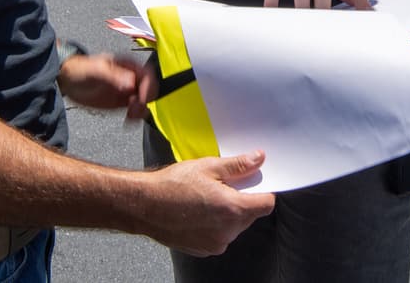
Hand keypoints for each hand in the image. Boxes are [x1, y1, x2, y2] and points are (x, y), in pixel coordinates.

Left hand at [58, 52, 155, 117]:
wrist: (68, 80)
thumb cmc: (81, 69)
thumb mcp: (97, 70)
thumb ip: (113, 76)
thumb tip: (131, 83)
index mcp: (127, 65)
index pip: (147, 75)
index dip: (148, 87)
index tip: (141, 98)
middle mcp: (130, 77)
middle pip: (149, 89)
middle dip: (145, 100)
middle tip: (134, 108)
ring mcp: (127, 90)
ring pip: (145, 101)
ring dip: (142, 110)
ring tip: (130, 115)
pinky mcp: (121, 102)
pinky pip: (136, 109)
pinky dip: (136, 116)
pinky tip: (129, 119)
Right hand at [141, 151, 275, 255]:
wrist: (143, 206)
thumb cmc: (171, 185)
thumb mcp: (208, 167)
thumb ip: (238, 166)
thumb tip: (258, 159)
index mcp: (232, 209)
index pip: (266, 204)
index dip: (264, 191)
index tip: (254, 183)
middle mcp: (227, 231)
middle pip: (250, 215)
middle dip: (242, 200)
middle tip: (222, 185)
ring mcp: (215, 243)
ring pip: (234, 226)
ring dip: (228, 213)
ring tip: (205, 198)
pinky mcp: (204, 249)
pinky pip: (220, 235)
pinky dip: (215, 224)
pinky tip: (198, 211)